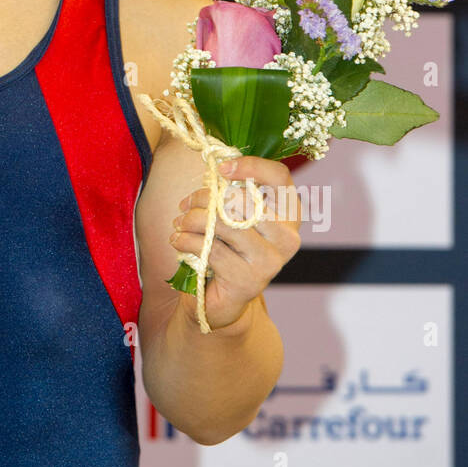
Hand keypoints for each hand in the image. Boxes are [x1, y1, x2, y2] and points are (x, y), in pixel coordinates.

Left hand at [168, 155, 301, 330]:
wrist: (220, 300)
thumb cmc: (226, 249)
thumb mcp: (233, 217)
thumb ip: (232, 193)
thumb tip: (217, 168)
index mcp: (289, 215)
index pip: (279, 177)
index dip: (251, 166)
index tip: (221, 168)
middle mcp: (287, 238)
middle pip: (243, 200)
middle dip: (204, 198)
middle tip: (186, 205)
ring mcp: (270, 261)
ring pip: (223, 223)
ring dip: (191, 219)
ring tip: (179, 223)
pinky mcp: (249, 281)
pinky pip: (210, 248)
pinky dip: (186, 240)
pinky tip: (178, 240)